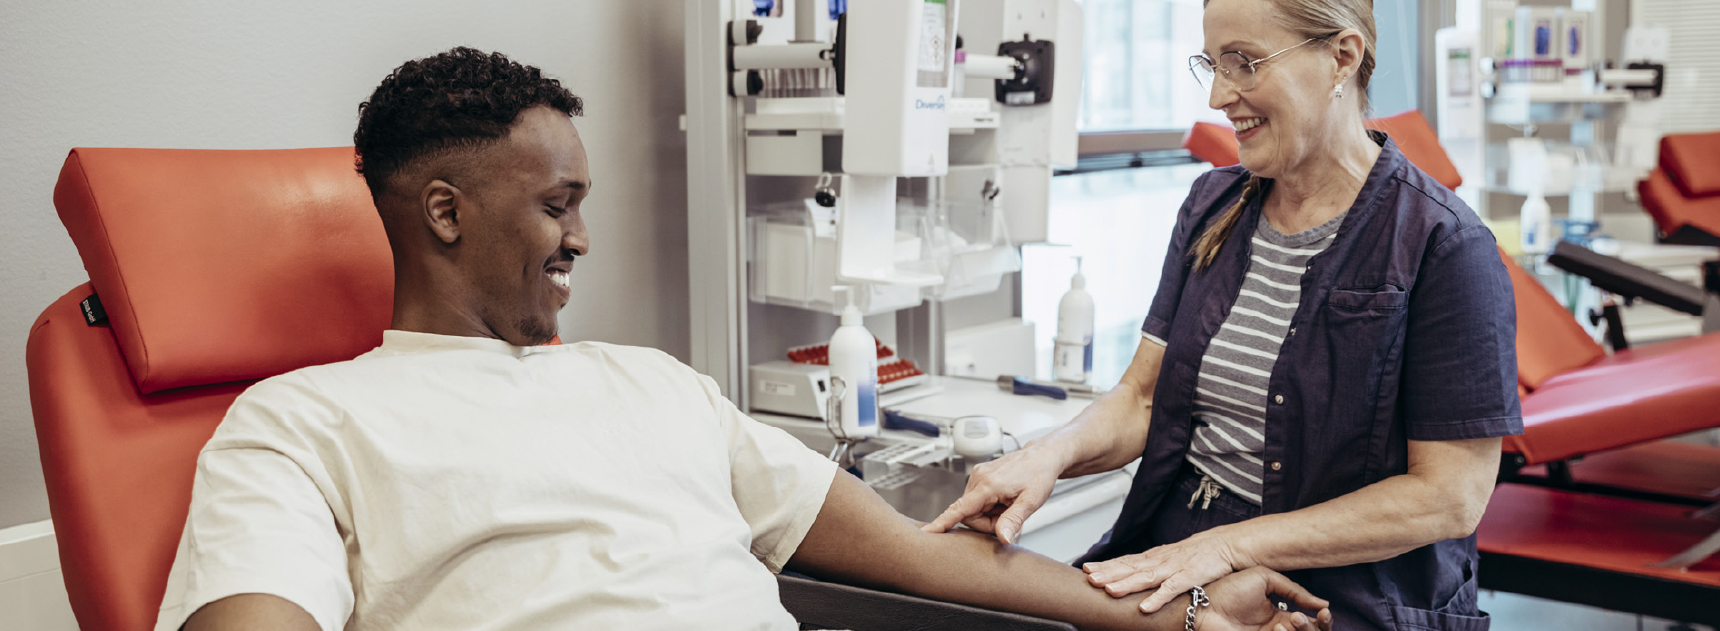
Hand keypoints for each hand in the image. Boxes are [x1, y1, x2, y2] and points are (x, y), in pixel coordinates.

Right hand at [919, 444, 1065, 543]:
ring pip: (972, 509)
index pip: (960, 509)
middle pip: (969, 515)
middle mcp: (978, 478)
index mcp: (988, 484)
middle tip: (1008, 516)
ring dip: (989, 514)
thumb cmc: (1039, 475)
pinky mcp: (980, 476)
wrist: (1043, 457)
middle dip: (986, 522)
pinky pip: (976, 500)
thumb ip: (1013, 521)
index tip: (927, 532)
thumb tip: (1002, 538)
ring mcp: (978, 476)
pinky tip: (1003, 499)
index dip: (943, 522)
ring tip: (1008, 504)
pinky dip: (989, 505)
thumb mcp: (1031, 502)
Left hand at [1083, 530, 1254, 612]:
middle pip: (1130, 567)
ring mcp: (1175, 568)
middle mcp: (1161, 560)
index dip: (1107, 565)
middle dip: (1108, 573)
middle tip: (1089, 578)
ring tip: (1108, 590)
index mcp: (1156, 556)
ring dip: (1126, 583)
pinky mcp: (1191, 576)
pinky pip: (1171, 589)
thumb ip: (1154, 566)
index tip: (1086, 569)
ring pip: (1146, 577)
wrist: (1229, 544)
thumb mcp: (1173, 558)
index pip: (1126, 560)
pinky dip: (1157, 598)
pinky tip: (1144, 607)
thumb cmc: (1201, 553)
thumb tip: (1135, 574)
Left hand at [1196, 567, 1331, 630]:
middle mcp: (1278, 629)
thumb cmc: (1230, 588)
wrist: (1204, 605)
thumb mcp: (1265, 579)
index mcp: (1281, 614)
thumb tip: (1323, 604)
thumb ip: (1294, 590)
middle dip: (1313, 628)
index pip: (1313, 622)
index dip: (1324, 620)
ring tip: (1285, 623)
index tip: (1325, 611)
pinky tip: (1276, 628)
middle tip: (1298, 618)